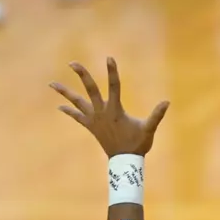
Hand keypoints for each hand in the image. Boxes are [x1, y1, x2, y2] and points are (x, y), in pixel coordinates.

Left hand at [51, 58, 168, 158]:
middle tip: (72, 63)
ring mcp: (94, 119)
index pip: (114, 86)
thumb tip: (167, 101)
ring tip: (52, 83)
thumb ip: (157, 115)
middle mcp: (102, 112)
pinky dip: (69, 111)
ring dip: (65, 92)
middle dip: (82, 75)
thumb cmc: (137, 144)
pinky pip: (77, 117)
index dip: (112, 72)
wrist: (124, 161)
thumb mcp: (149, 129)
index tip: (109, 58)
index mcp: (115, 110)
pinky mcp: (90, 126)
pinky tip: (59, 107)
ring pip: (77, 102)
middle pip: (90, 90)